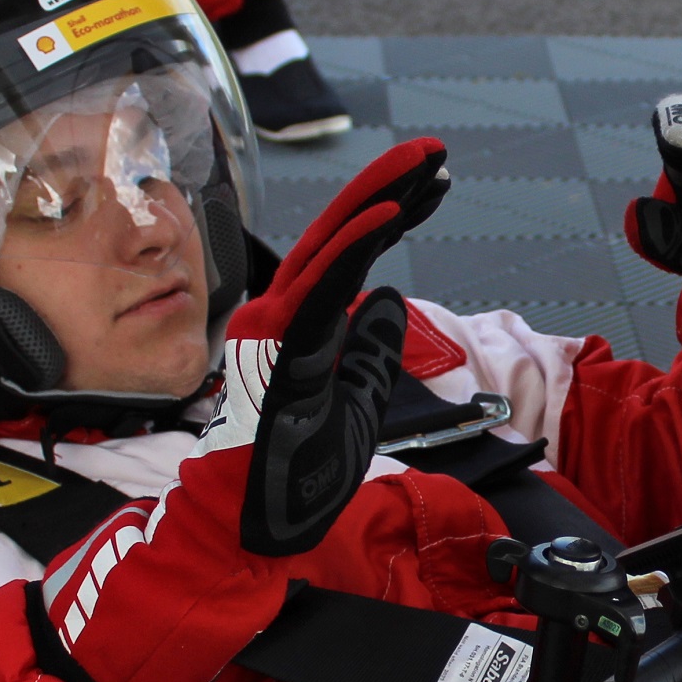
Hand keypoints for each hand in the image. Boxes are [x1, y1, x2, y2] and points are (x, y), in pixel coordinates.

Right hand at [38, 139, 448, 681]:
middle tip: (436, 151)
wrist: (244, 531)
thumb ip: (368, 351)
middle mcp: (281, 315)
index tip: (436, 184)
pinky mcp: (273, 346)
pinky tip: (395, 212)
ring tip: (428, 164)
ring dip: (381, 197)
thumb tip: (387, 298)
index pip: (351, 256)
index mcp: (300, 328)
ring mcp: (272, 326)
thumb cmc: (288, 478)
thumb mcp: (353, 405)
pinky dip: (357, 242)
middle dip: (391, 185)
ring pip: (331, 243)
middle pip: (341, 233)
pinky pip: (321, 281)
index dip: (392, 214)